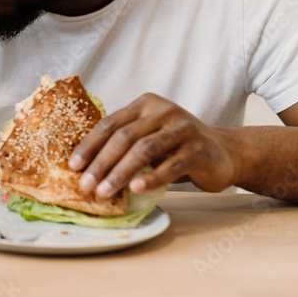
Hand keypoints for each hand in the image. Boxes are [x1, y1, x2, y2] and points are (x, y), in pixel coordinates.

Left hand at [68, 93, 239, 196]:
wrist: (224, 153)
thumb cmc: (177, 148)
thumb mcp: (150, 136)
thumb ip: (125, 142)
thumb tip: (84, 167)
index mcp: (145, 105)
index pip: (110, 124)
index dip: (89, 145)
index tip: (73, 166)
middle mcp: (164, 111)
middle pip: (124, 137)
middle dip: (101, 163)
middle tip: (86, 186)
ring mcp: (183, 129)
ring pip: (144, 150)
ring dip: (120, 173)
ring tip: (105, 192)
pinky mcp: (199, 149)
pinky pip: (171, 165)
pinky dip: (151, 178)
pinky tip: (136, 189)